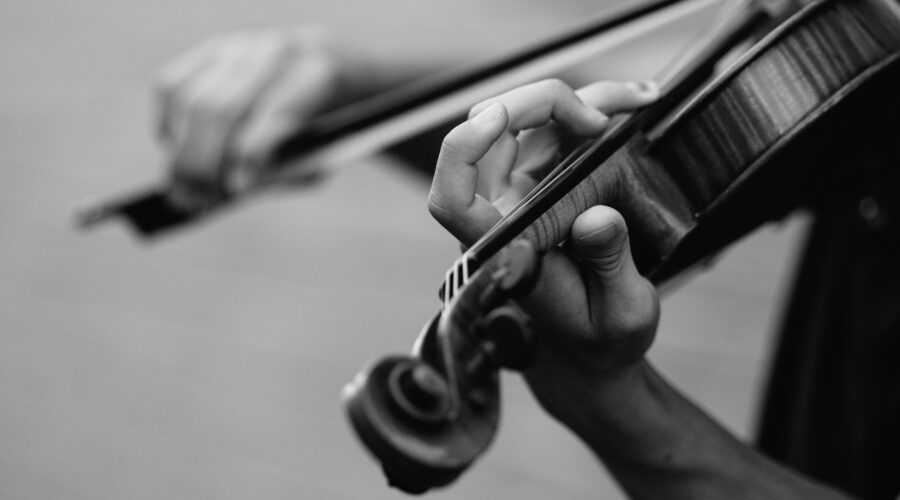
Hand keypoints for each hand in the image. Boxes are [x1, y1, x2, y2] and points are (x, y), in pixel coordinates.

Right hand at [154, 27, 353, 200]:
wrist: (331, 68)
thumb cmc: (332, 124)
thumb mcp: (327, 152)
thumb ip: (287, 171)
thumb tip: (235, 186)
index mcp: (321, 74)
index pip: (277, 111)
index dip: (252, 153)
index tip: (237, 189)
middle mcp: (275, 53)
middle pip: (221, 110)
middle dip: (205, 163)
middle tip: (200, 201)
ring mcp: (239, 48)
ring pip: (190, 101)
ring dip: (181, 154)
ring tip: (186, 191)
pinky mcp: (209, 51)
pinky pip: (171, 88)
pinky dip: (168, 127)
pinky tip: (180, 153)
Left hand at [428, 79, 660, 419]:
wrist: (593, 351)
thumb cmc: (601, 341)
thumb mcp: (623, 314)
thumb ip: (609, 265)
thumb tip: (598, 217)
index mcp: (505, 254)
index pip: (453, 199)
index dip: (461, 152)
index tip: (498, 118)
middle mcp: (501, 219)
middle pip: (490, 138)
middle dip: (542, 105)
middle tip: (601, 115)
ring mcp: (519, 199)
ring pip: (524, 128)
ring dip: (574, 103)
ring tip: (636, 99)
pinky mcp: (542, 188)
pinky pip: (552, 136)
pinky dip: (587, 115)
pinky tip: (626, 108)